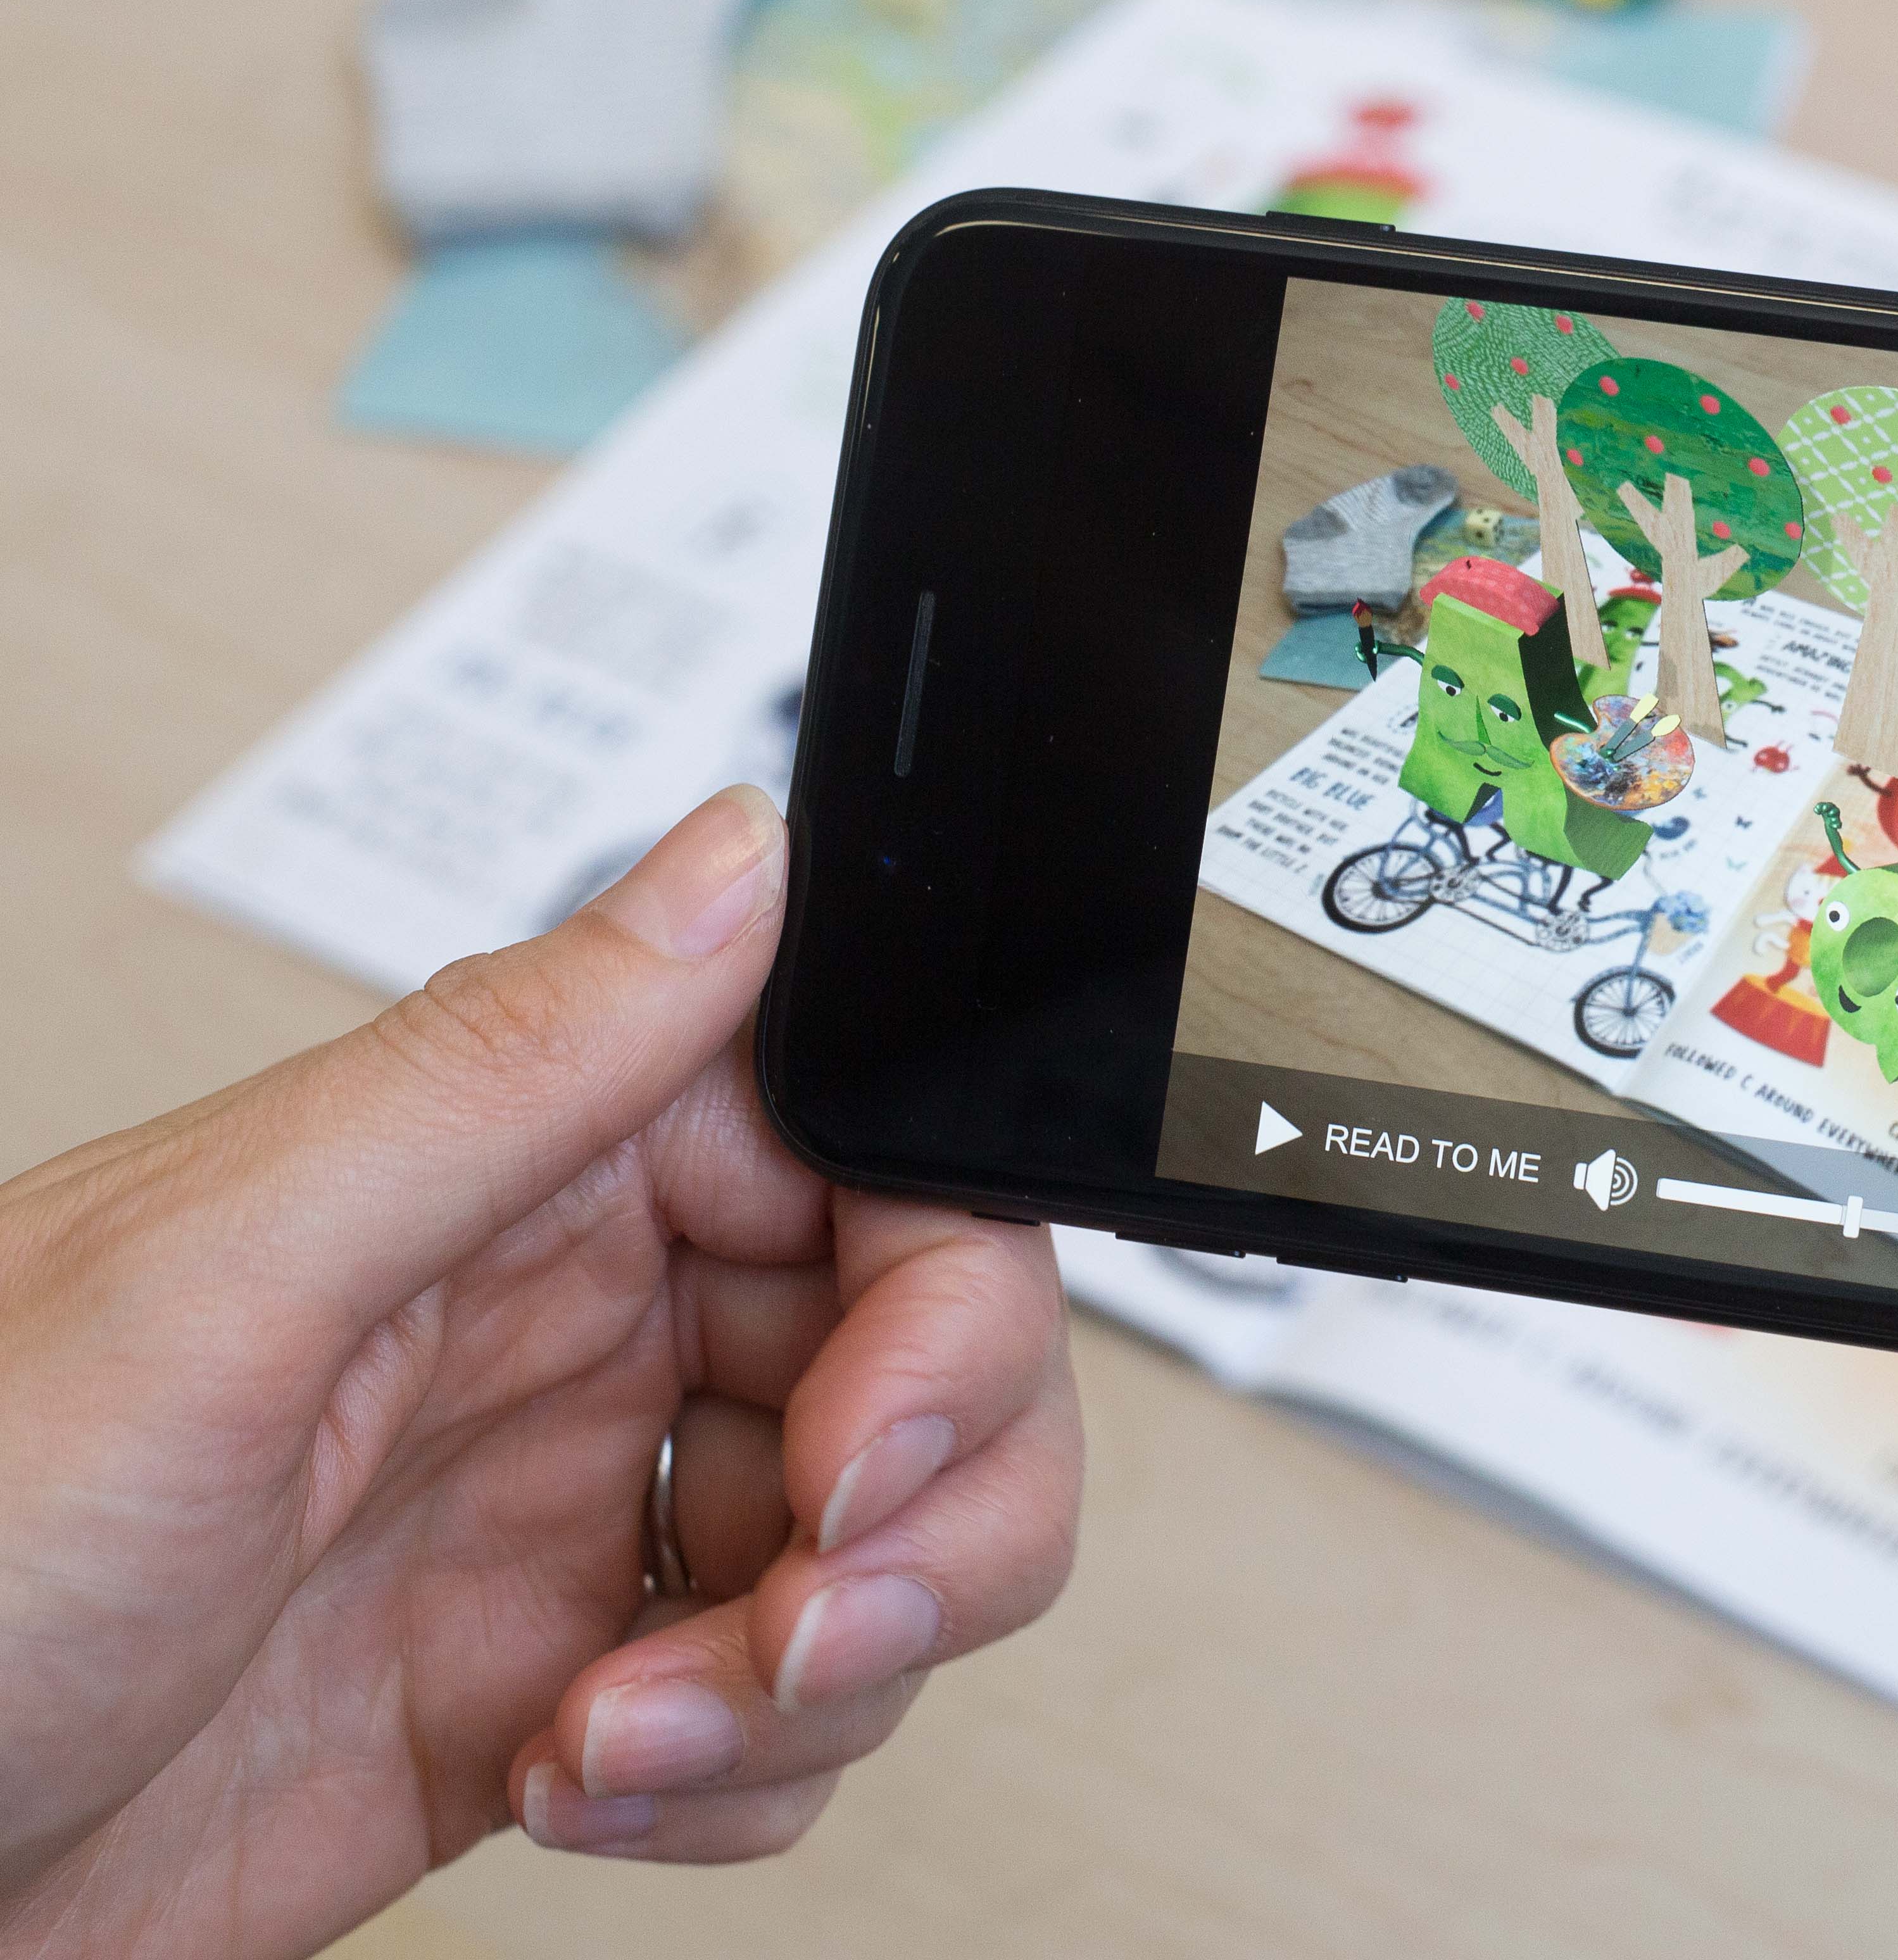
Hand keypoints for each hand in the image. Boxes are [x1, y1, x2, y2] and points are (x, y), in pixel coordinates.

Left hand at [0, 789, 1081, 1958]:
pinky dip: (736, 1778)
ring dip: (816, 1673)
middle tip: (798, 1612)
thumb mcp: (219, 1292)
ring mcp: (566, 1515)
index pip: (867, 1166)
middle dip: (921, 1518)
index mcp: (512, 1176)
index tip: (868, 1437)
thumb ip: (504, 1070)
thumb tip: (734, 857)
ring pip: (885, 1553)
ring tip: (632, 1731)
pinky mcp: (557, 1692)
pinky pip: (783, 1718)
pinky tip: (578, 1785)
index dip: (933, 1304)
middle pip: (925, 1369)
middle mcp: (570, 1328)